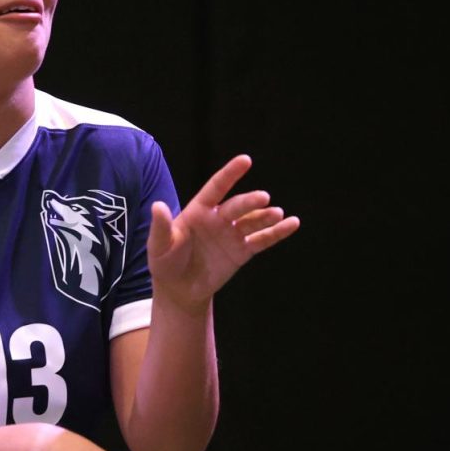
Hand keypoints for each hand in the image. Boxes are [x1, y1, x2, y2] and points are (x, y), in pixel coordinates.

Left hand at [147, 155, 299, 312]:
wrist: (179, 290)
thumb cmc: (165, 263)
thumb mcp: (158, 246)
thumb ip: (161, 227)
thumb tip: (157, 206)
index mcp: (198, 211)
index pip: (216, 188)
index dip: (230, 174)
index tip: (245, 160)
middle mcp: (218, 218)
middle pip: (237, 206)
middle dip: (249, 202)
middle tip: (263, 198)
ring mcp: (232, 234)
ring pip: (253, 221)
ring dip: (266, 217)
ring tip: (278, 213)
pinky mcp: (242, 251)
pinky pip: (263, 240)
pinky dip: (278, 232)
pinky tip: (292, 224)